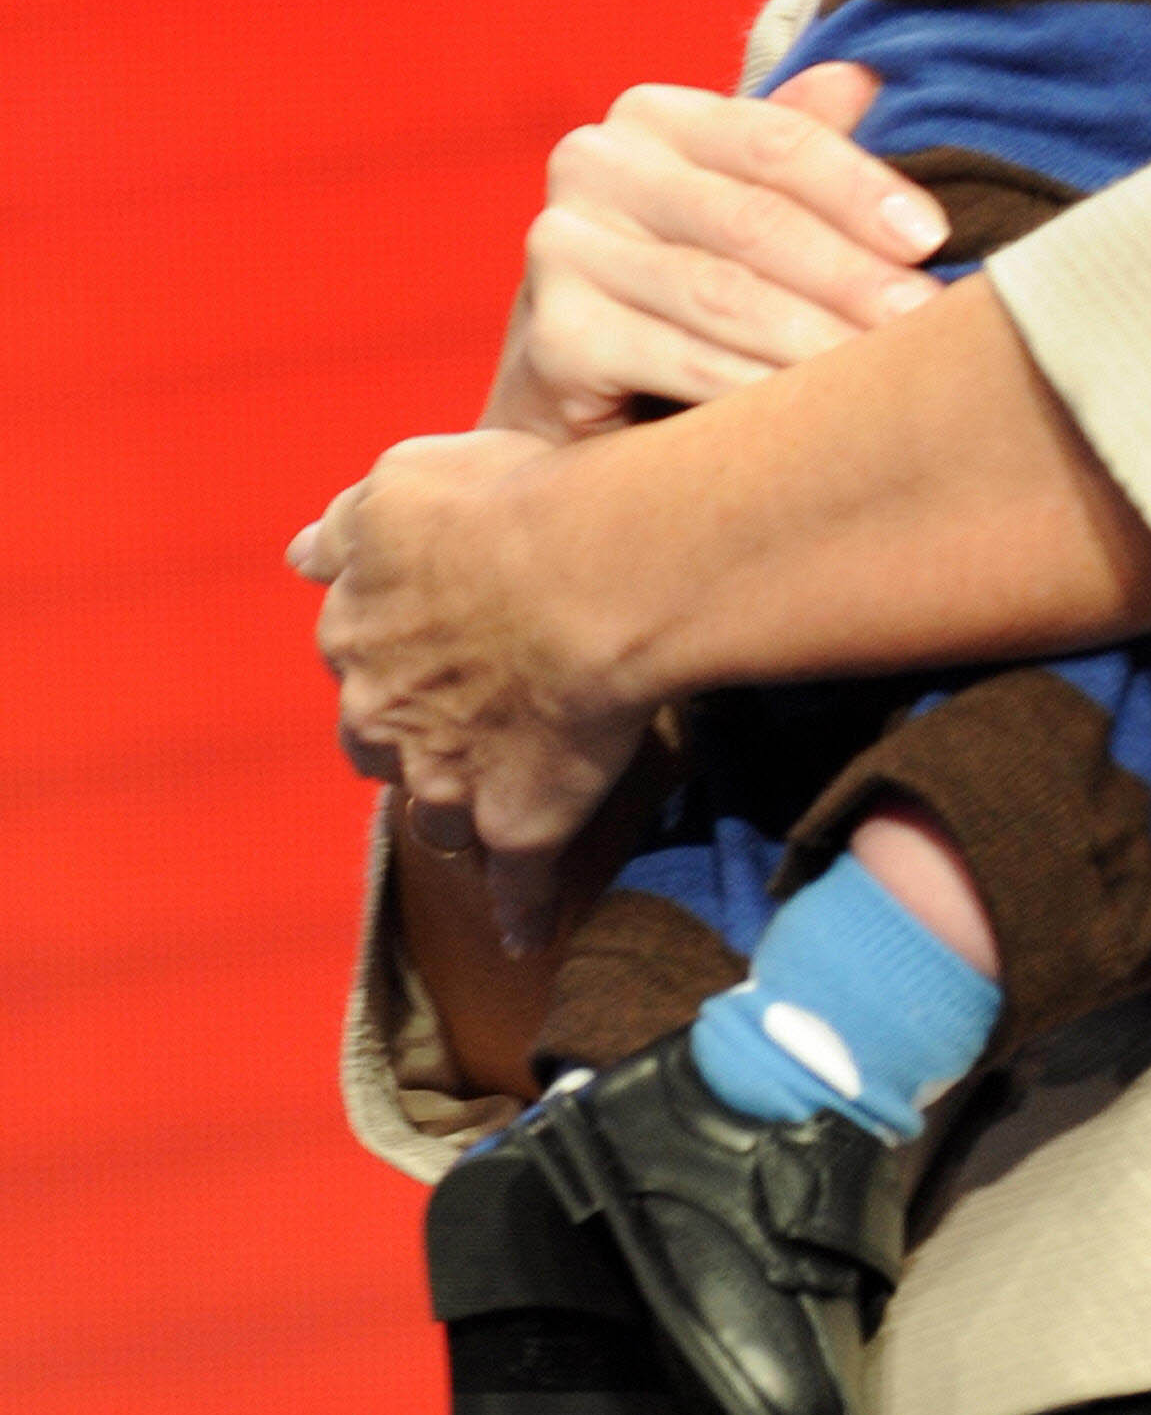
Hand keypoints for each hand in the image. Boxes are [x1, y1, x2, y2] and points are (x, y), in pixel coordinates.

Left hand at [290, 427, 641, 949]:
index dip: (389, 650)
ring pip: (435, 814)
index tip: (421, 645)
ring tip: (482, 818)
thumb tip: (298, 554)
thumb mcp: (403, 479)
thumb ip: (346, 522)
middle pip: (379, 743)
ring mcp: (448, 776)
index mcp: (356, 626)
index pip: (353, 650)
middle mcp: (384, 711)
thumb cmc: (506, 506)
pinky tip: (525, 936)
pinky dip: (521, 911)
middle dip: (406, 738)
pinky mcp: (519, 821)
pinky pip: (517, 882)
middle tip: (454, 725)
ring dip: (453, 813)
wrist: (588, 571)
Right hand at [489, 62, 948, 438]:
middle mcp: (595, 164)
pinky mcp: (552, 333)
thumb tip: (865, 77)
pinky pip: (677, 359)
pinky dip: (753, 389)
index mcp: (653, 116)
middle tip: (927, 321)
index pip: (774, 139)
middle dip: (852, 275)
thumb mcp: (741, 206)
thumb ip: (795, 146)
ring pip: (721, 293)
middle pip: (753, 219)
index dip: (860, 187)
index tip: (932, 238)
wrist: (574, 389)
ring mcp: (562, 247)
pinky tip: (812, 415)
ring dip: (817, 337)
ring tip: (888, 372)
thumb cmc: (684, 282)